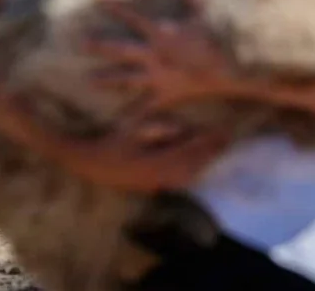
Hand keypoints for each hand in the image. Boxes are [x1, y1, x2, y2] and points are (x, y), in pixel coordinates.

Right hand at [49, 114, 233, 192]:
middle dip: (210, 153)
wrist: (88, 164)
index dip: (205, 141)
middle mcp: (159, 176)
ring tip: (217, 151)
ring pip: (187, 175)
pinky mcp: (150, 185)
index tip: (220, 130)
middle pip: (192, 166)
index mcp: (155, 162)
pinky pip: (178, 181)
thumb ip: (154, 128)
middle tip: (226, 140)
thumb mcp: (129, 129)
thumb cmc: (108, 142)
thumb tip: (178, 128)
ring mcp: (155, 183)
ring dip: (202, 163)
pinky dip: (191, 172)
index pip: (187, 151)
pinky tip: (197, 166)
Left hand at [87, 0, 242, 108]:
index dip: (113, 7)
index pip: (131, 17)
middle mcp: (152, 55)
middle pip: (119, 49)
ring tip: (89, 81)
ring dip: (107, 79)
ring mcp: (157, 77)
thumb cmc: (215, 39)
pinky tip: (120, 124)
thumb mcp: (202, 10)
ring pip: (126, 78)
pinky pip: (147, 107)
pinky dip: (134, 115)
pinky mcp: (165, 95)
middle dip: (99, 46)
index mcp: (159, 33)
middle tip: (79, 44)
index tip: (96, 0)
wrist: (227, 70)